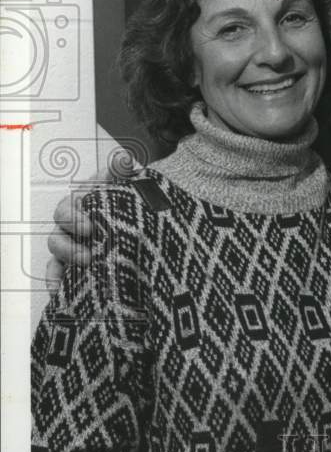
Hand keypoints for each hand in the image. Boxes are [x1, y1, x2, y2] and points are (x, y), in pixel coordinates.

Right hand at [46, 159, 132, 291]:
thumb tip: (123, 160)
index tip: (91, 227)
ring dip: (69, 261)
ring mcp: (75, 245)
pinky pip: (60, 276)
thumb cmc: (135, 200)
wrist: (151, 218)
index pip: (68, 209)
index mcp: (83, 204)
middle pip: (58, 235)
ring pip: (58, 254)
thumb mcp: (133, 184)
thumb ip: (125, 172)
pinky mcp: (78, 266)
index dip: (74, 218)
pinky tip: (62, 292)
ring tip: (88, 267)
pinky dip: (58, 283)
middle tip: (92, 252)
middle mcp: (74, 224)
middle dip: (71, 244)